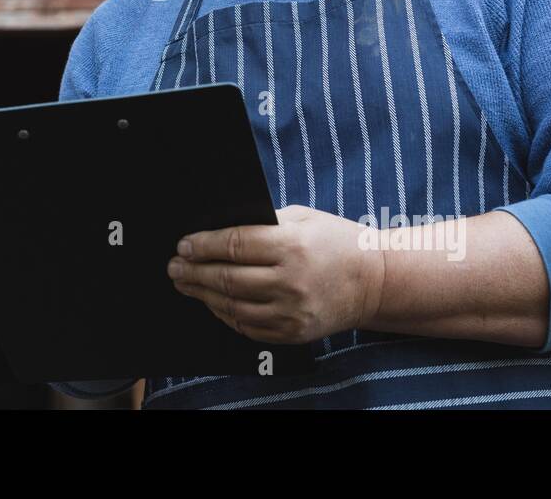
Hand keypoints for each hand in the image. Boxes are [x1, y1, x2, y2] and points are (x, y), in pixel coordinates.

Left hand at [167, 205, 384, 344]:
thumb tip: (217, 226)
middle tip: (174, 267)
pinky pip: (248, 327)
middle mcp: (290, 281)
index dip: (203, 246)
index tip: (183, 245)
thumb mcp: (302, 217)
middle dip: (194, 272)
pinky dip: (225, 315)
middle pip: (227, 278)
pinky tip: (213, 303)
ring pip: (233, 306)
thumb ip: (263, 221)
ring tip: (186, 285)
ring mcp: (292, 311)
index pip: (234, 245)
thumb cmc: (335, 241)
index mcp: (291, 245)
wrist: (376, 281)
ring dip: (203, 295)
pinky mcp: (293, 333)